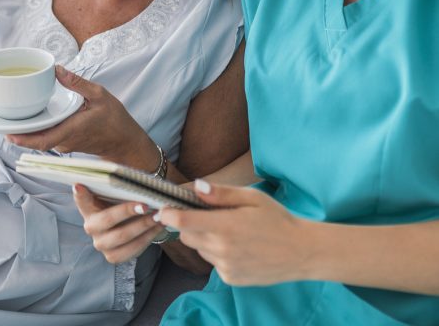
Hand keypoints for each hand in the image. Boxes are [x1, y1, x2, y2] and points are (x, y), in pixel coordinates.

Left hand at [7, 65, 157, 167]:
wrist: (125, 142)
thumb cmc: (115, 120)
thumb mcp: (100, 95)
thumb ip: (77, 83)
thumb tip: (56, 69)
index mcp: (72, 129)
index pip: (42, 140)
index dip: (23, 138)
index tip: (7, 132)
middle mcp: (65, 141)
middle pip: (35, 141)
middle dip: (17, 133)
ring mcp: (65, 144)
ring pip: (40, 140)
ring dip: (25, 132)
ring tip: (10, 116)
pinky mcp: (66, 143)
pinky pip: (47, 138)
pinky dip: (36, 130)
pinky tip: (30, 117)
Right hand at [73, 184, 165, 262]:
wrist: (130, 223)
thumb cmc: (122, 202)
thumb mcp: (117, 191)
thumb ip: (115, 183)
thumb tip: (117, 173)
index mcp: (87, 207)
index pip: (81, 198)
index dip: (80, 193)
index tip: (79, 184)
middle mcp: (90, 227)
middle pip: (107, 219)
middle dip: (127, 211)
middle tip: (145, 205)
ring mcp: (101, 244)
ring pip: (122, 236)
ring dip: (143, 226)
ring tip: (158, 216)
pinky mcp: (113, 257)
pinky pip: (131, 250)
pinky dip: (147, 238)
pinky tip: (158, 227)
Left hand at [156, 181, 312, 285]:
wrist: (301, 252)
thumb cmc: (277, 219)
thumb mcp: (251, 197)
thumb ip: (221, 193)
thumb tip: (195, 187)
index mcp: (225, 227)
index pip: (183, 221)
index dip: (169, 214)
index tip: (163, 208)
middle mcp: (222, 250)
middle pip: (186, 235)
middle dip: (189, 223)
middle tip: (207, 213)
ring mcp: (226, 267)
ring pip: (199, 248)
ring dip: (204, 238)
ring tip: (229, 229)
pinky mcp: (231, 278)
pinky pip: (213, 261)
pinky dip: (217, 252)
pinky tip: (238, 246)